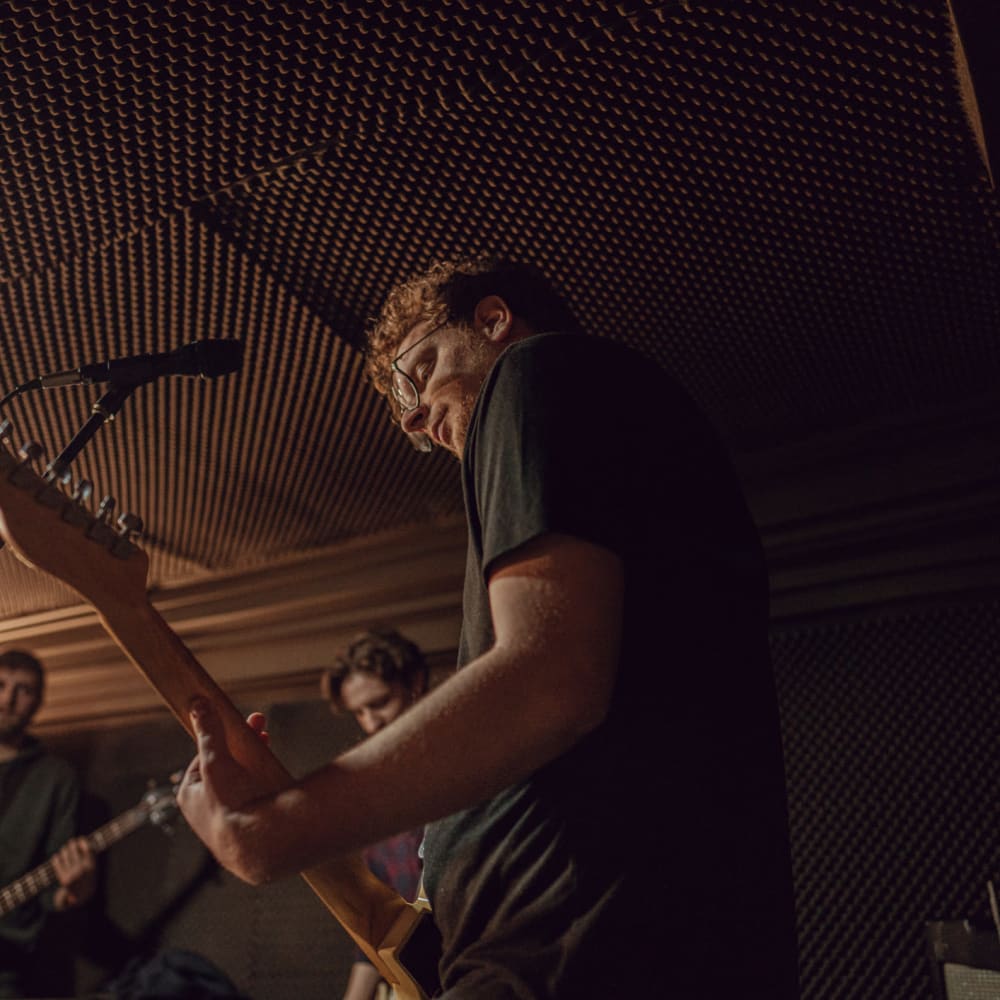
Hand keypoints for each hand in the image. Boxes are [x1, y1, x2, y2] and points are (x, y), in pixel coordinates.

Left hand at [52, 836, 95, 909]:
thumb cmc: (87, 877)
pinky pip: (57, 863)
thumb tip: (81, 840)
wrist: (82, 896)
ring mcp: (72, 874)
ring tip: (64, 850)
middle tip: (71, 842)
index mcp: (91, 866)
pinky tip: (57, 857)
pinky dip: (56, 859)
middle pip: (74, 850)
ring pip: (65, 854)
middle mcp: (82, 869)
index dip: (83, 841)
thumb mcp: (92, 867)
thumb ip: (88, 855)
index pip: (88, 848)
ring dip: (64, 850)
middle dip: (72, 844)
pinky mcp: (63, 878)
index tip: (81, 838)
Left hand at [176, 699, 274, 875]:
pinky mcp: (251, 828)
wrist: (259, 844)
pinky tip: (279, 779)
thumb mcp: (216, 759)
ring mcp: (230, 819)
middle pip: (228, 768)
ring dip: (257, 765)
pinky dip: (267, 785)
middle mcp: (207, 810)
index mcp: (191, 795)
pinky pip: (259, 799)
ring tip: (271, 751)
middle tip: (263, 729)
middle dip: (246, 747)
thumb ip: (209, 731)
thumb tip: (198, 704)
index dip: (225, 737)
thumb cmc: (231, 803)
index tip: (242, 725)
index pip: (207, 756)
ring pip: (244, 783)